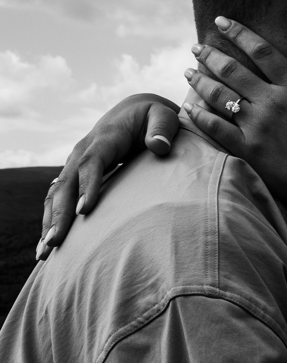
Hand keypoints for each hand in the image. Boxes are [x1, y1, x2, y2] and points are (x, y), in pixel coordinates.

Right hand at [38, 94, 179, 259]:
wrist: (135, 112)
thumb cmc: (153, 117)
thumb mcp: (162, 116)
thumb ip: (162, 128)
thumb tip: (159, 146)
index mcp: (105, 137)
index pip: (92, 161)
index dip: (87, 185)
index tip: (84, 211)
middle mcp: (83, 151)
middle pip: (67, 182)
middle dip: (59, 213)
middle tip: (56, 242)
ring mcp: (76, 163)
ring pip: (56, 193)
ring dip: (49, 222)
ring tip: (45, 252)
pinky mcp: (75, 175)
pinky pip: (57, 198)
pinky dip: (50, 220)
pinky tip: (46, 246)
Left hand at [184, 17, 286, 216]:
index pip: (263, 51)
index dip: (239, 33)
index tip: (222, 21)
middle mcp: (274, 103)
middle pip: (234, 70)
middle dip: (212, 55)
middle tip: (197, 47)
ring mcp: (258, 127)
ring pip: (220, 95)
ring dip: (201, 81)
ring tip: (189, 72)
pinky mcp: (247, 150)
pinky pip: (215, 128)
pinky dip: (199, 115)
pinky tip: (188, 106)